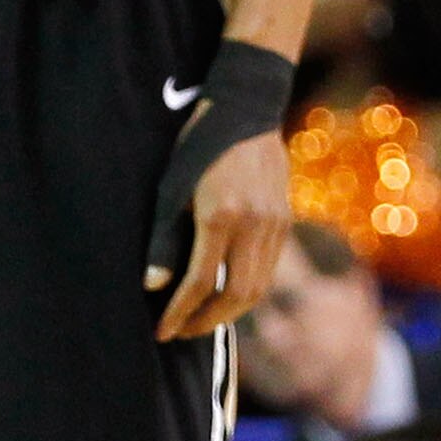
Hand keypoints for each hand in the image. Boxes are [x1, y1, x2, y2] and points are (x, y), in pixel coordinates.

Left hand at [149, 128, 291, 340]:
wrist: (248, 108)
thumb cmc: (199, 146)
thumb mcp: (171, 189)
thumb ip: (164, 241)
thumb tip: (154, 287)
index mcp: (222, 215)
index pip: (200, 283)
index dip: (179, 313)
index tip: (162, 332)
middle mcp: (255, 224)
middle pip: (236, 296)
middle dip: (206, 322)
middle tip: (181, 331)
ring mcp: (276, 223)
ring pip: (258, 288)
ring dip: (228, 312)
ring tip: (201, 318)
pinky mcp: (285, 220)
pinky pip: (268, 269)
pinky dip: (246, 290)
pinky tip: (224, 291)